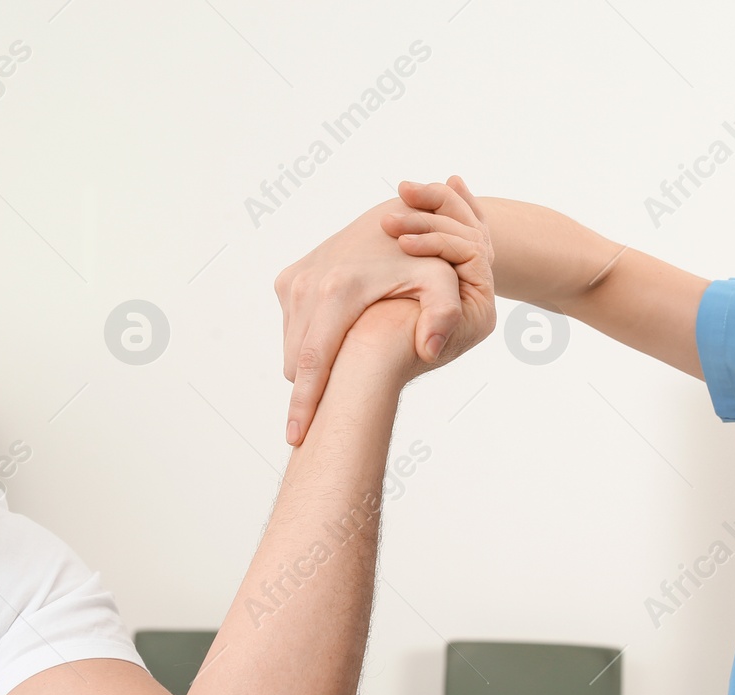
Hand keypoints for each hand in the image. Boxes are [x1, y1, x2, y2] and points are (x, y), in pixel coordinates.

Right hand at [277, 175, 495, 444]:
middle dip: (306, 394)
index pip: (313, 365)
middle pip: (296, 363)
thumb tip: (430, 350)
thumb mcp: (444, 281)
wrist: (396, 216)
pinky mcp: (289, 278)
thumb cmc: (425, 256)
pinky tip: (339, 340)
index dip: (304, 406)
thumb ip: (445, 314)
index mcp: (338, 292)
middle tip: (321, 421)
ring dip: (311, 366)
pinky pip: (292, 326)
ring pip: (293, 347)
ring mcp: (295, 282)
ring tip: (343, 374)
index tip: (298, 439)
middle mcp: (307, 286)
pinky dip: (309, 340)